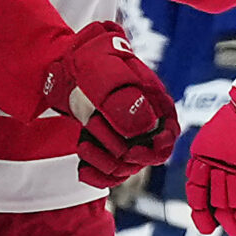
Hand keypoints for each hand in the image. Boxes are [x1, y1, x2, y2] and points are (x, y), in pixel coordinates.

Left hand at [40, 20, 177, 185]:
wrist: (66, 63)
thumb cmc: (91, 59)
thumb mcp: (106, 71)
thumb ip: (123, 98)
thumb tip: (142, 127)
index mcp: (154, 99)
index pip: (169, 132)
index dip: (158, 146)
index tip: (134, 149)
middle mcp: (144, 121)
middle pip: (148, 155)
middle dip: (122, 154)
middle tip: (96, 140)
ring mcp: (127, 135)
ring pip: (127, 166)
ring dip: (104, 163)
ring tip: (83, 145)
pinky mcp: (109, 146)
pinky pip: (111, 172)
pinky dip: (97, 175)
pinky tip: (83, 168)